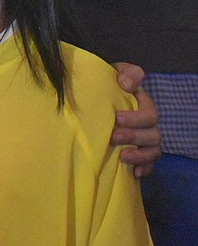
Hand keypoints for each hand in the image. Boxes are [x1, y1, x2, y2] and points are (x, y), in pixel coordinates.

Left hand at [111, 62, 160, 176]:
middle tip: (114, 136)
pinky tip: (134, 172)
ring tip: (123, 156)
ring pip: (154, 149)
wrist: (91, 100)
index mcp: (141, 103)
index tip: (117, 118)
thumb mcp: (111, 73)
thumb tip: (127, 84)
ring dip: (140, 154)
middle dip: (134, 135)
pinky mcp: (139, 152)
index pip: (149, 111)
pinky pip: (150, 163)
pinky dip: (144, 167)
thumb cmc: (103, 85)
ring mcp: (144, 138)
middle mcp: (146, 122)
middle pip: (152, 132)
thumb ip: (124, 73)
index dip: (137, 117)